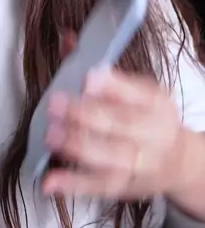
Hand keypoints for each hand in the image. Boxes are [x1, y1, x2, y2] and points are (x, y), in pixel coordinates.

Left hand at [41, 66, 187, 200]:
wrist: (178, 163)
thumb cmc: (151, 119)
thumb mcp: (139, 90)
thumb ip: (101, 70)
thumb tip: (67, 40)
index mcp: (156, 104)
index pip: (137, 94)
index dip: (113, 86)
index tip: (89, 77)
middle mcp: (152, 134)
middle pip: (120, 125)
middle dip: (86, 114)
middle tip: (56, 103)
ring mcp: (138, 164)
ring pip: (108, 157)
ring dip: (77, 146)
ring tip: (51, 135)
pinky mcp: (122, 187)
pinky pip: (96, 186)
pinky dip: (72, 185)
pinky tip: (50, 181)